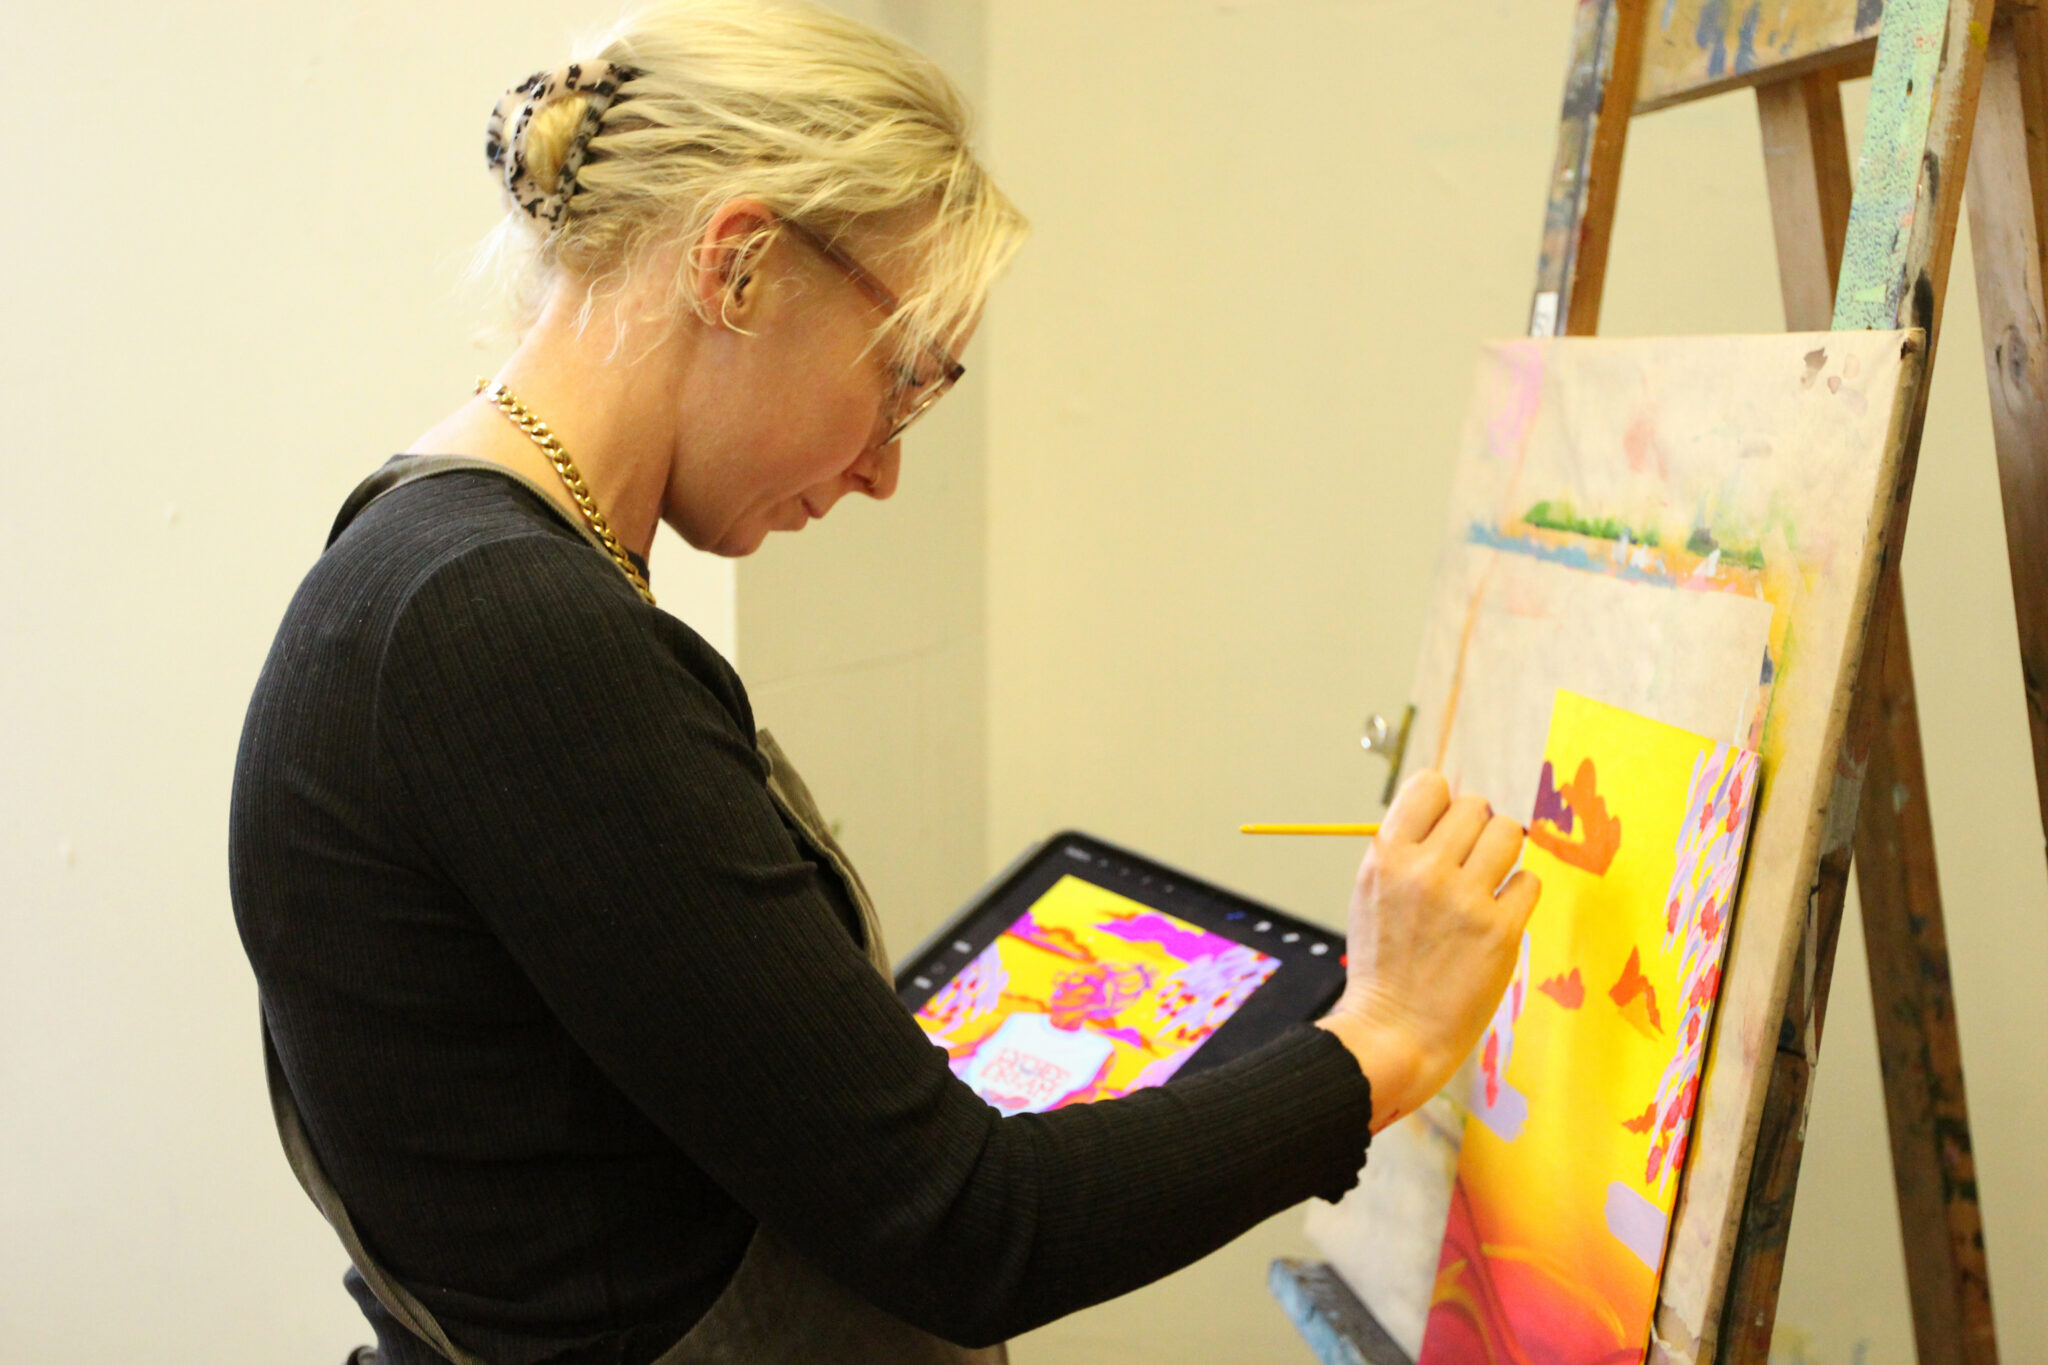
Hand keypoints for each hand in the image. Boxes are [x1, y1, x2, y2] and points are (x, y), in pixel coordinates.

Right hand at [1315, 770, 1538, 1131]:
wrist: (1394, 1030)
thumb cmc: (1384, 962)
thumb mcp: (1372, 891)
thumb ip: (1406, 848)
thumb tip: (1451, 808)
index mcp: (1386, 854)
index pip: (1431, 784)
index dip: (1443, 804)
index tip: (1445, 830)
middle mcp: (1425, 869)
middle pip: (1476, 806)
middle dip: (1476, 831)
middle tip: (1469, 865)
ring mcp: (1465, 899)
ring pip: (1510, 833)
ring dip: (1504, 855)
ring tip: (1488, 884)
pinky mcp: (1501, 930)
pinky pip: (1529, 881)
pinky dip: (1518, 896)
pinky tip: (1498, 917)